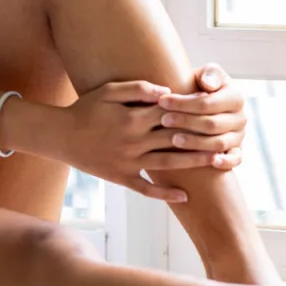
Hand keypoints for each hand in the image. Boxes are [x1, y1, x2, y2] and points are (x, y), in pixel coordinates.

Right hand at [57, 80, 227, 202]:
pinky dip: (165, 195)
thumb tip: (166, 91)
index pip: (171, 114)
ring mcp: (128, 162)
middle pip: (175, 139)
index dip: (192, 111)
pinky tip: (184, 196)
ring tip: (215, 162)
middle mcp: (134, 141)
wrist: (60, 135)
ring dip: (192, 164)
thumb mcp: (108, 91)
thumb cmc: (85, 108)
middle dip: (201, 138)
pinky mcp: (121, 177)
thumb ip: (138, 88)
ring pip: (167, 164)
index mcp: (133, 118)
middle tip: (225, 137)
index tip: (212, 110)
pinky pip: (146, 189)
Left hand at [157, 63, 246, 170]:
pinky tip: (211, 162)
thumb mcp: (204, 75)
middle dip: (186, 122)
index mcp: (235, 97)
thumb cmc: (199, 86)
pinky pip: (236, 159)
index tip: (162, 101)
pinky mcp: (237, 151)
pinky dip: (225, 161)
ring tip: (173, 140)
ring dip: (196, 143)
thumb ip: (209, 74)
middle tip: (163, 121)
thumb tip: (208, 84)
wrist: (202, 107)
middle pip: (212, 124)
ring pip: (220, 142)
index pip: (208, 102)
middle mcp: (241, 117)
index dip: (184, 103)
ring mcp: (239, 135)